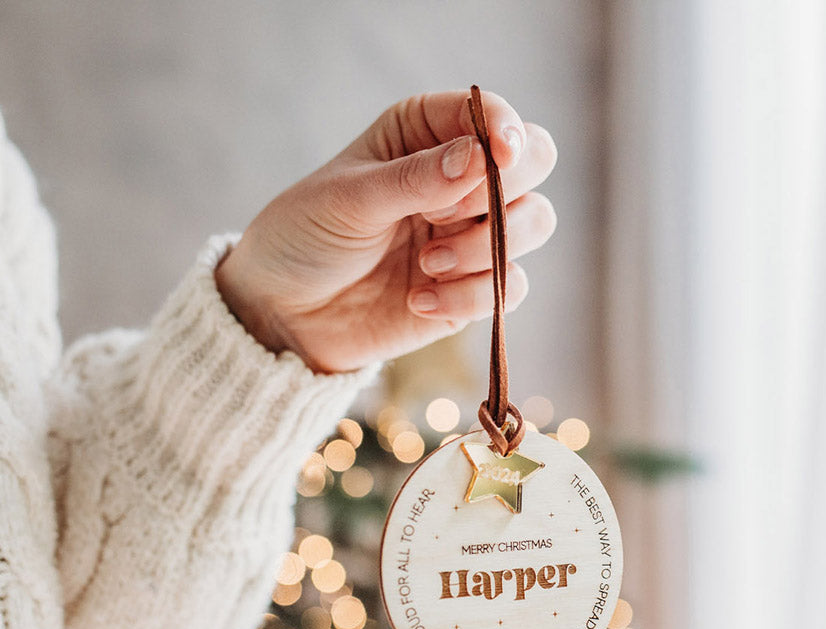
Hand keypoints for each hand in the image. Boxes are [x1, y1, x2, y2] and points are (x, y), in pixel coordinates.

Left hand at [214, 91, 557, 372]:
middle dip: (503, 191)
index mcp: (426, 133)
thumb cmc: (307, 238)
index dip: (505, 132)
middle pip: (535, 162)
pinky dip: (471, 296)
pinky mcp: (474, 289)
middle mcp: (460, 179)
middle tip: (447, 216)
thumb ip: (415, 178)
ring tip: (427, 264)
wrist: (287, 313)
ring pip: (534, 224)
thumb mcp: (350, 199)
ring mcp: (471, 235)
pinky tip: (419, 299)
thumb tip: (481, 157)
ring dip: (486, 249)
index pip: (492, 115)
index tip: (498, 155)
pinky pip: (511, 288)